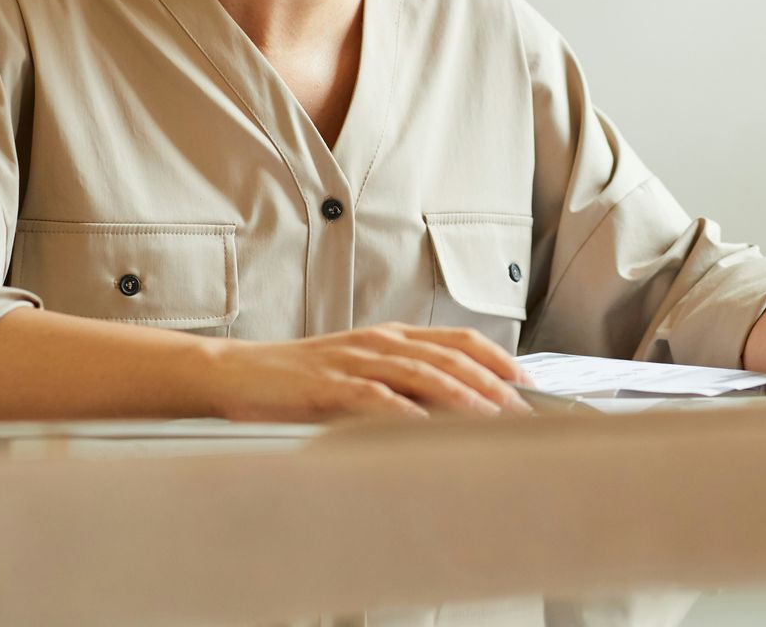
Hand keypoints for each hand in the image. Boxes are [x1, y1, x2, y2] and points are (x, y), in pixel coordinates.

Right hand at [202, 323, 531, 420]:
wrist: (237, 373)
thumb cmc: (299, 379)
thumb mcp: (359, 371)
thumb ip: (400, 383)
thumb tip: (450, 410)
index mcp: (391, 336)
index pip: (459, 341)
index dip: (498, 359)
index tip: (528, 384)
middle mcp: (380, 342)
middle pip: (450, 357)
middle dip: (493, 383)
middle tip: (523, 411)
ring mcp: (354, 361)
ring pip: (422, 374)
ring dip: (462, 397)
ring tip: (492, 418)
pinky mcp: (328, 385)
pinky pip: (374, 397)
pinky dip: (405, 412)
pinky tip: (427, 428)